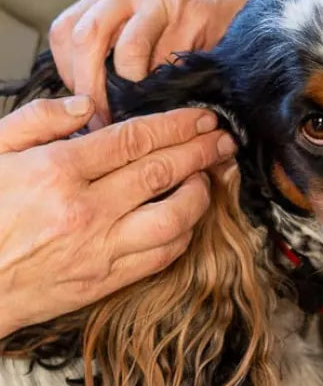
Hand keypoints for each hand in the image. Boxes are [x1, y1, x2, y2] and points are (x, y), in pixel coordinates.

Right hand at [0, 96, 235, 337]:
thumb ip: (36, 121)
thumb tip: (84, 105)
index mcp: (56, 172)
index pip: (134, 140)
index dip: (176, 125)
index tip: (201, 117)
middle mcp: (86, 210)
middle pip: (163, 172)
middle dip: (200, 151)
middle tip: (223, 139)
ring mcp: (101, 248)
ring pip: (174, 218)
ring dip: (200, 194)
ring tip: (208, 177)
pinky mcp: (108, 280)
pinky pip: (162, 255)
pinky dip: (183, 234)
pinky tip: (189, 218)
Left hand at [49, 0, 273, 124]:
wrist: (252, 1)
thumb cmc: (197, 25)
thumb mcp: (148, 28)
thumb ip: (119, 50)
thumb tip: (95, 103)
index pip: (66, 31)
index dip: (69, 74)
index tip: (83, 107)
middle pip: (86, 38)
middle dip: (92, 88)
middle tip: (103, 122)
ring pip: (126, 52)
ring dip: (132, 91)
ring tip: (142, 111)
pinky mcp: (192, 8)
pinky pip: (169, 58)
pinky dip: (169, 84)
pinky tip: (178, 93)